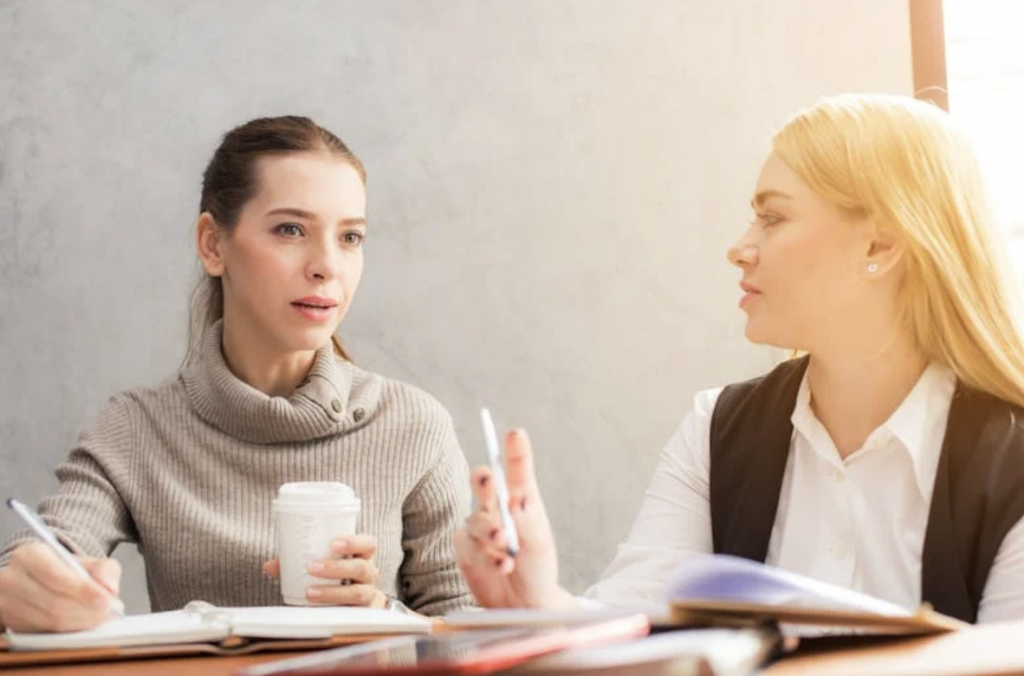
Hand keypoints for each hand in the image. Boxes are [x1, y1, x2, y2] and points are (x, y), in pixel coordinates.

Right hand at [0, 541, 121, 631]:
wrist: (43, 578)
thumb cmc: (66, 569)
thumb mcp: (89, 560)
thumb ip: (104, 569)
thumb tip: (110, 589)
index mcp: (29, 555)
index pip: (55, 575)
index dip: (82, 590)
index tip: (106, 599)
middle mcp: (13, 579)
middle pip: (53, 602)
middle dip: (86, 610)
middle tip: (110, 612)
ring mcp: (9, 603)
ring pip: (49, 620)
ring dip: (81, 622)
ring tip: (102, 617)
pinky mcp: (13, 623)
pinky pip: (45, 632)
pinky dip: (70, 630)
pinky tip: (86, 623)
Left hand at [263, 534, 386, 607]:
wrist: (351, 605)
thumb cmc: (335, 578)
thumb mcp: (321, 566)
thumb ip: (297, 564)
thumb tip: (270, 565)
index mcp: (362, 556)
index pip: (368, 544)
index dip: (354, 542)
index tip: (333, 543)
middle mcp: (369, 574)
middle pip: (361, 568)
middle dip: (336, 568)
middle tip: (312, 568)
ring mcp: (369, 595)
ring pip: (358, 593)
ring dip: (332, 592)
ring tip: (310, 592)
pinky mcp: (365, 614)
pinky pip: (357, 615)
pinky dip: (339, 613)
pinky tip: (322, 612)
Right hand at [454, 428, 577, 608]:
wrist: (524, 603)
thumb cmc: (537, 568)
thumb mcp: (538, 542)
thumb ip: (525, 519)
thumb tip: (514, 497)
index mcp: (522, 500)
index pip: (517, 471)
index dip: (515, 451)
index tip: (515, 434)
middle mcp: (497, 508)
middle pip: (484, 483)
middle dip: (484, 481)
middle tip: (489, 482)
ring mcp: (479, 527)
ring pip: (476, 519)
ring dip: (491, 533)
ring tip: (506, 548)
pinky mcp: (465, 547)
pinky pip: (469, 544)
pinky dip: (487, 556)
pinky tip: (502, 565)